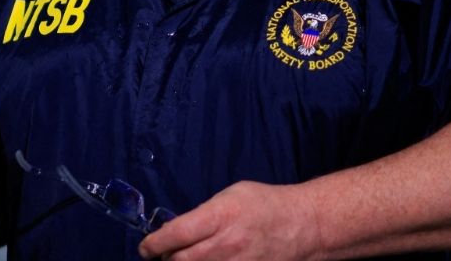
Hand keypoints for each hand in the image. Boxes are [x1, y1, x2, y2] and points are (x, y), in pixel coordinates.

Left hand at [138, 181, 318, 260]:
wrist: (304, 225)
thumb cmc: (265, 204)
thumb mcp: (231, 195)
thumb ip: (203, 213)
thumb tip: (177, 229)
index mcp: (221, 215)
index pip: (177, 234)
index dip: (154, 244)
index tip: (146, 248)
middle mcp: (228, 243)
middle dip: (166, 260)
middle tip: (162, 255)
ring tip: (183, 260)